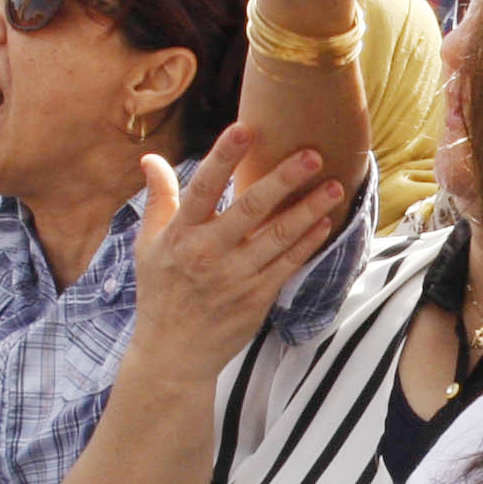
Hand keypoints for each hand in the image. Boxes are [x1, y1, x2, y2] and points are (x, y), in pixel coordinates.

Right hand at [129, 127, 347, 381]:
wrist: (173, 354)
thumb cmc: (161, 292)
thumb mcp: (148, 245)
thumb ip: (158, 198)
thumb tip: (151, 158)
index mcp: (180, 235)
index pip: (202, 188)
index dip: (223, 157)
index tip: (245, 129)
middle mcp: (208, 253)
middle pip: (250, 209)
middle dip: (283, 180)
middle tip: (313, 154)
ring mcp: (235, 277)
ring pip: (278, 237)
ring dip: (309, 210)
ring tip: (334, 185)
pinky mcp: (256, 298)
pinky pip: (288, 264)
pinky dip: (308, 242)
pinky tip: (325, 222)